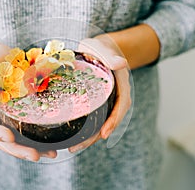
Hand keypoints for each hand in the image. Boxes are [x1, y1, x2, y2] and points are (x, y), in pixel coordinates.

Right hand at [0, 43, 56, 160]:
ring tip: (49, 154)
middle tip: (35, 155)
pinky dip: (36, 141)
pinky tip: (51, 147)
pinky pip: (23, 133)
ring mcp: (2, 118)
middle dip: (16, 150)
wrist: (0, 57)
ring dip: (28, 150)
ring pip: (12, 141)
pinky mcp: (14, 117)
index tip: (10, 138)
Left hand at [69, 36, 131, 152]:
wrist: (99, 49)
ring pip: (101, 122)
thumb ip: (110, 56)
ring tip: (73, 147)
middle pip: (110, 119)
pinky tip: (72, 135)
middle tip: (78, 147)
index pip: (121, 105)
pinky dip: (85, 128)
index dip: (114, 120)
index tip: (104, 134)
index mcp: (120, 84)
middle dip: (96, 136)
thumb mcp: (103, 48)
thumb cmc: (100, 48)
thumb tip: (121, 63)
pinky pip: (93, 117)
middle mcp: (115, 95)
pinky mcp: (96, 103)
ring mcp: (106, 101)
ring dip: (89, 136)